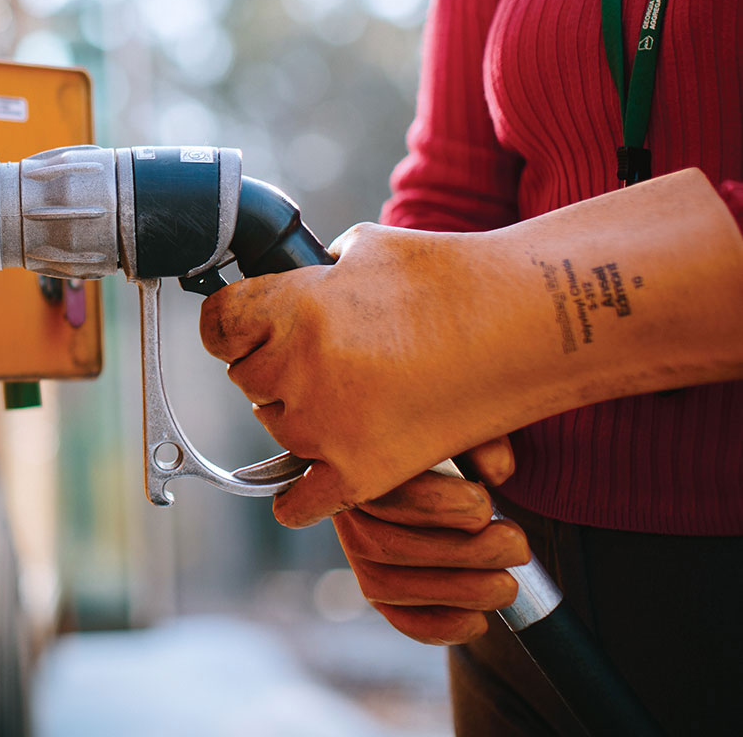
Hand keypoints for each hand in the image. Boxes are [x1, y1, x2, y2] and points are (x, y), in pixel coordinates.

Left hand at [201, 221, 535, 526]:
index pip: (217, 326)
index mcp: (292, 308)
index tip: (245, 329)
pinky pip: (300, 502)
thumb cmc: (456, 276)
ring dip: (303, 416)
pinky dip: (301, 498)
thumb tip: (291, 280)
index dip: (233, 326)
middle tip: (326, 358)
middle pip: (249, 380)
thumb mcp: (367, 248)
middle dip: (278, 369)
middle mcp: (298, 368)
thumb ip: (315, 271)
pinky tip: (309, 483)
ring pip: (278, 430)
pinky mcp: (361, 473)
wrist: (532, 322)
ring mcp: (326, 426)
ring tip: (359, 394)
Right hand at [334, 437, 529, 644]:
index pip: (382, 494)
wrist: (427, 459)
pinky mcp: (377, 588)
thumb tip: (495, 472)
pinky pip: (397, 618)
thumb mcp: (460, 425)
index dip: (434, 506)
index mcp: (358, 466)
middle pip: (388, 546)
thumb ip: (479, 438)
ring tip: (507, 585)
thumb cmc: (445, 439)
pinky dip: (437, 627)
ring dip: (456, 592)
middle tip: (516, 545)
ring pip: (390, 587)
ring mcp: (358, 556)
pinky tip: (478, 621)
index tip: (484, 505)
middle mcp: (346, 515)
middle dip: (461, 553)